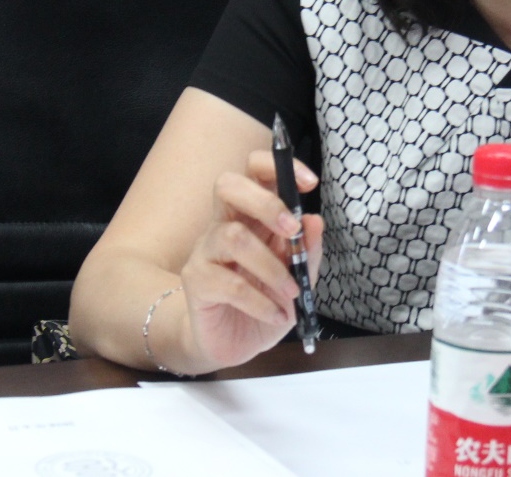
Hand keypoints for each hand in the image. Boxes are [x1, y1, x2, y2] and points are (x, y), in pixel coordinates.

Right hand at [178, 149, 321, 371]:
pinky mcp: (196, 280)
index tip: (310, 183)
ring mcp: (206, 249)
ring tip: (292, 292)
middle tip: (291, 230)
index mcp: (252, 214)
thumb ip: (308, 250)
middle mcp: (225, 223)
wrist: (234, 344)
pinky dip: (260, 301)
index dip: (279, 166)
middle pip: (228, 185)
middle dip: (265, 202)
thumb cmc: (266, 301)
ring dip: (270, 266)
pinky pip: (228, 283)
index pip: (254, 169)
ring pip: (232, 236)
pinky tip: (276, 314)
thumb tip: (314, 220)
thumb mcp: (299, 278)